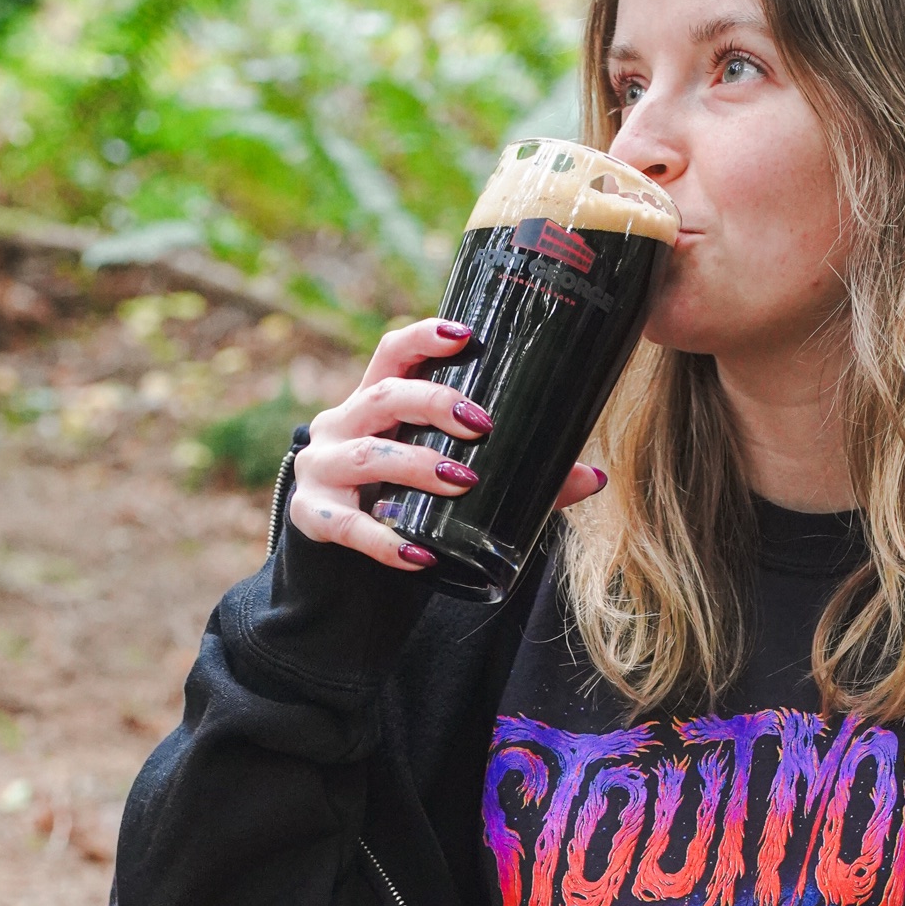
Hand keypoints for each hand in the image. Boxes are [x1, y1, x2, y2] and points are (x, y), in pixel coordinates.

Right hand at [289, 316, 606, 571]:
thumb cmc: (401, 506)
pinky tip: (419, 556)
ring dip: (418, 466)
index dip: (425, 337)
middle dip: (433, 403)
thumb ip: (514, 476)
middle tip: (483, 424)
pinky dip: (385, 543)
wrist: (341, 570)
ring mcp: (320, 470)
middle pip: (383, 397)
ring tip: (463, 482)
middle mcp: (339, 425)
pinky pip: (349, 527)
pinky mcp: (311, 518)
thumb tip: (593, 476)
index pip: (392, 354)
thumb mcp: (443, 483)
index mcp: (373, 403)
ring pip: (370, 457)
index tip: (467, 335)